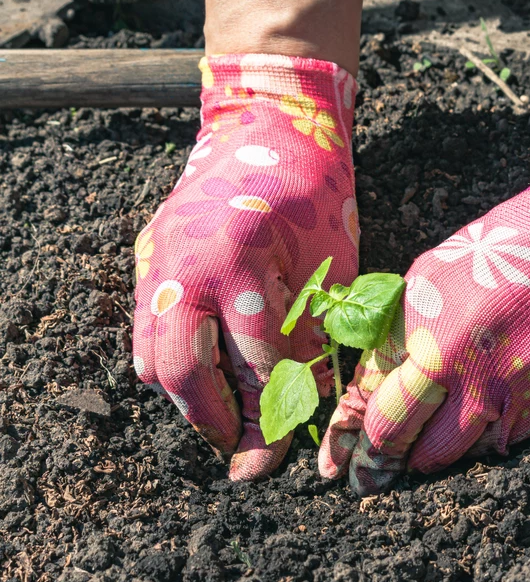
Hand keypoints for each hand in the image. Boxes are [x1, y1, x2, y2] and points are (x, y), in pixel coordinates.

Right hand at [133, 54, 358, 479]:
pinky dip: (172, 364)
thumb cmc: (314, 194)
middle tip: (243, 452)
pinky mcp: (146, 259)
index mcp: (246, 262)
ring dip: (188, 400)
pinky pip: (145, 331)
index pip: (257, 364)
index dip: (273, 416)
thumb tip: (307, 405)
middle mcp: (188, 265)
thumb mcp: (333, 265)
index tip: (278, 455)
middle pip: (185, 372)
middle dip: (216, 423)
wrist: (267, 127)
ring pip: (152, 358)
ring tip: (226, 419)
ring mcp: (158, 261)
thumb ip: (316, 332)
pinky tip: (207, 377)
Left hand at [319, 133, 529, 493]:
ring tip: (429, 456)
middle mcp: (455, 355)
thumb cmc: (525, 242)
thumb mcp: (448, 269)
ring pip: (447, 454)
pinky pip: (501, 447)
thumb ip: (410, 327)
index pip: (369, 395)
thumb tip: (377, 385)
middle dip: (379, 465)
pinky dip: (489, 442)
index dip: (348, 437)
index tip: (340, 465)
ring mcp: (504, 386)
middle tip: (371, 480)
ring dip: (434, 458)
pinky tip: (493, 423)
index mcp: (423, 314)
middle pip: (397, 437)